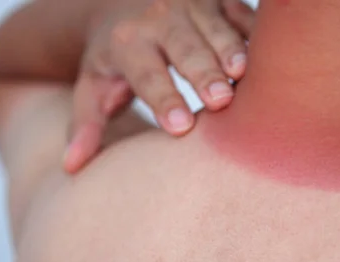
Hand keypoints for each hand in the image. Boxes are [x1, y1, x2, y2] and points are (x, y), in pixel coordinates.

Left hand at [63, 0, 254, 173]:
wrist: (119, 1)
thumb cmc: (112, 58)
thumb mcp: (92, 86)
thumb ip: (85, 124)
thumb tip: (71, 167)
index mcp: (127, 44)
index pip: (147, 76)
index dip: (164, 100)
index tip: (180, 126)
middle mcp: (158, 19)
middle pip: (185, 49)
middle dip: (203, 74)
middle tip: (220, 100)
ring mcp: (191, 5)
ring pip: (216, 29)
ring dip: (231, 49)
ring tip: (243, 74)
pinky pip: (241, 13)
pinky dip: (254, 33)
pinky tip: (268, 54)